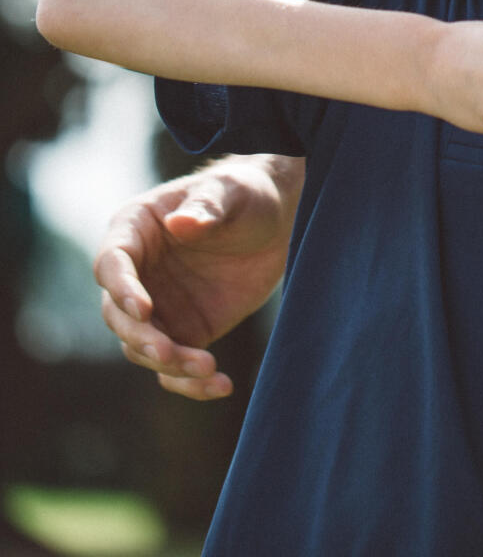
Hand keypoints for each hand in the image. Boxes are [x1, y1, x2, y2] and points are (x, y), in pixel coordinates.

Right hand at [94, 156, 299, 400]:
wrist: (276, 219)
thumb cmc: (244, 193)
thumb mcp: (230, 191)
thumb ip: (207, 207)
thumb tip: (181, 224)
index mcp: (134, 231)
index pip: (111, 264)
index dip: (121, 289)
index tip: (144, 309)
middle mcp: (136, 275)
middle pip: (118, 316)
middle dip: (141, 337)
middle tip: (168, 352)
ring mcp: (157, 307)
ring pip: (143, 348)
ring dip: (169, 363)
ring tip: (208, 367)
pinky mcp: (185, 331)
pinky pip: (176, 366)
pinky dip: (192, 382)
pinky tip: (220, 386)